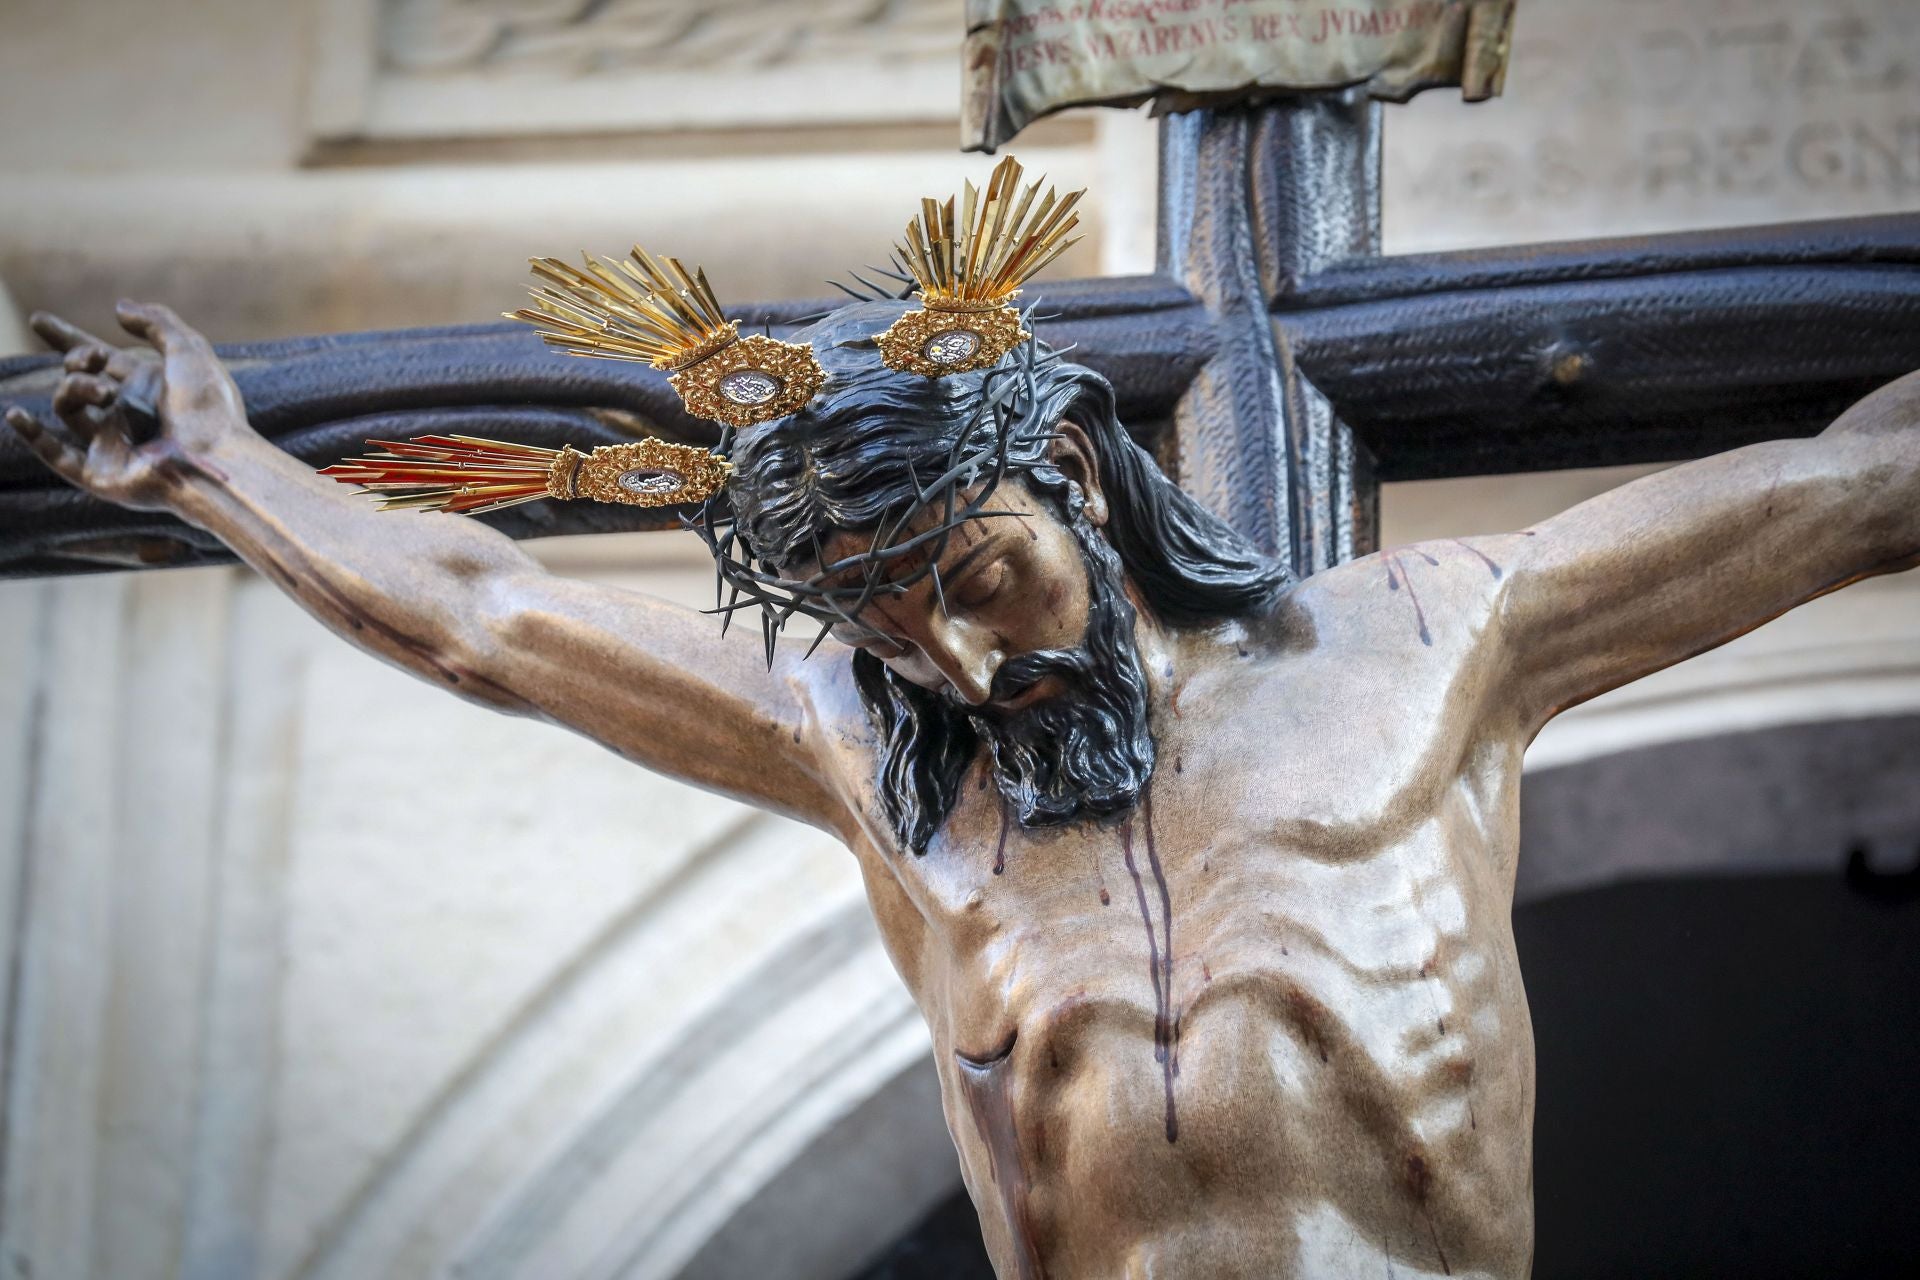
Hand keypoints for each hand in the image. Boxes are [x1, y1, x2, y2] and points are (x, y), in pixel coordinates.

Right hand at [4, 301, 251, 510]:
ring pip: (68, 407)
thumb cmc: (209, 407)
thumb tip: (119, 308)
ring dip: (74, 388)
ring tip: (101, 391)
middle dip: (77, 360)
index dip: (70, 340)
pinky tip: (15, 414)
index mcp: (149, 388)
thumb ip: (157, 322)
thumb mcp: (188, 351)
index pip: (100, 359)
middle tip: (92, 360)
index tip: (39, 320)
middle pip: (80, 379)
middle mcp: (128, 416)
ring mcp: (113, 445)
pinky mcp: (102, 474)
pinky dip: (34, 437)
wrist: (214, 459)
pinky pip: (57, 456)